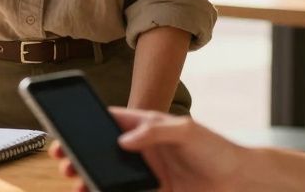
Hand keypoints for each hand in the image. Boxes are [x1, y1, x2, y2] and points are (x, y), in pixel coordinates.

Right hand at [51, 108, 245, 191]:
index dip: (87, 123)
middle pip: (104, 149)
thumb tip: (124, 140)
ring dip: (91, 179)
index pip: (111, 120)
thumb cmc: (216, 147)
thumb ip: (154, 132)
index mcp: (147, 126)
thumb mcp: (186, 131)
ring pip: (111, 174)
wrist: (240, 179)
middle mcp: (142, 148)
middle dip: (81, 154)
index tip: (67, 130)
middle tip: (64, 162)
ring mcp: (147, 171)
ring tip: (77, 184)